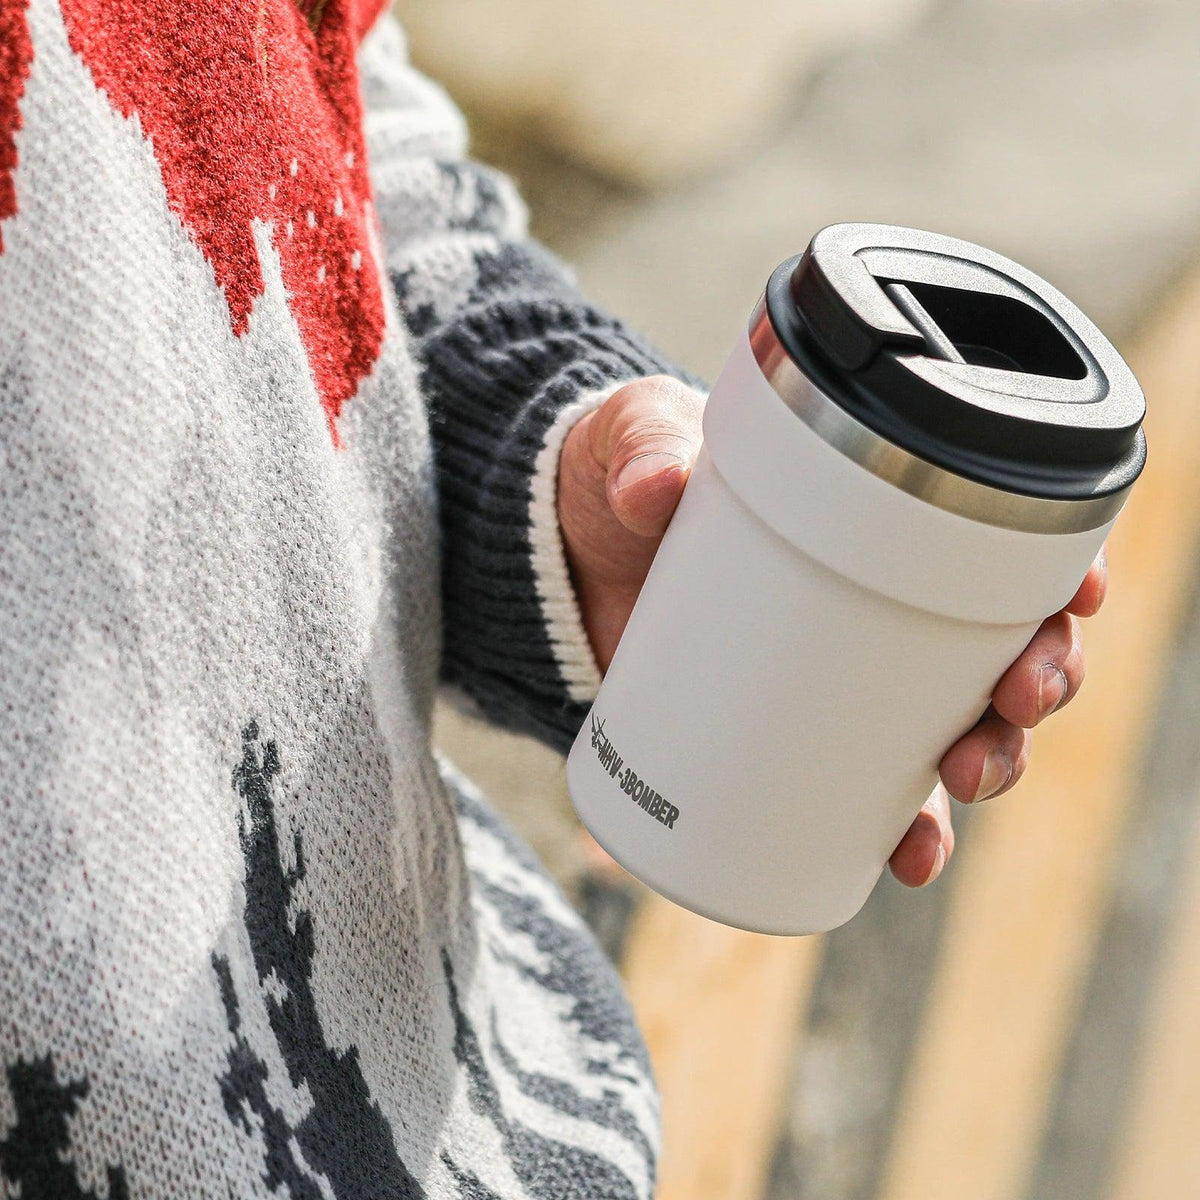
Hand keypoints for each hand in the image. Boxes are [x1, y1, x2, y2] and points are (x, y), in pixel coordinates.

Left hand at [558, 376, 1107, 888]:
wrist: (560, 557)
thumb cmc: (621, 479)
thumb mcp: (633, 441)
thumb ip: (639, 449)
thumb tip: (652, 492)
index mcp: (868, 515)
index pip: (992, 537)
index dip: (1056, 571)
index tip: (1076, 597)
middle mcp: (873, 602)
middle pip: (997, 646)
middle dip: (1037, 683)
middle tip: (1014, 703)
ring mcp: (834, 676)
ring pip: (953, 728)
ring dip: (989, 766)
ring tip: (964, 780)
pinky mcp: (786, 733)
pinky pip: (866, 792)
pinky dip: (897, 830)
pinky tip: (903, 859)